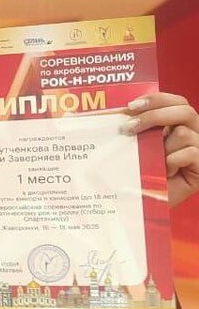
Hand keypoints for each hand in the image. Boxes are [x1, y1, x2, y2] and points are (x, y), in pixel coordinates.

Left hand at [122, 92, 198, 207]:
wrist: (145, 209)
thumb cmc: (139, 178)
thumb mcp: (137, 149)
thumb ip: (137, 129)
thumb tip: (117, 111)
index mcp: (178, 127)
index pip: (176, 102)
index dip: (157, 99)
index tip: (130, 106)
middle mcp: (193, 135)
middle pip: (184, 110)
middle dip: (154, 116)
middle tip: (128, 128)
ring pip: (184, 134)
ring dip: (162, 148)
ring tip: (153, 164)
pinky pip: (190, 153)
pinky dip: (172, 162)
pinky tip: (165, 173)